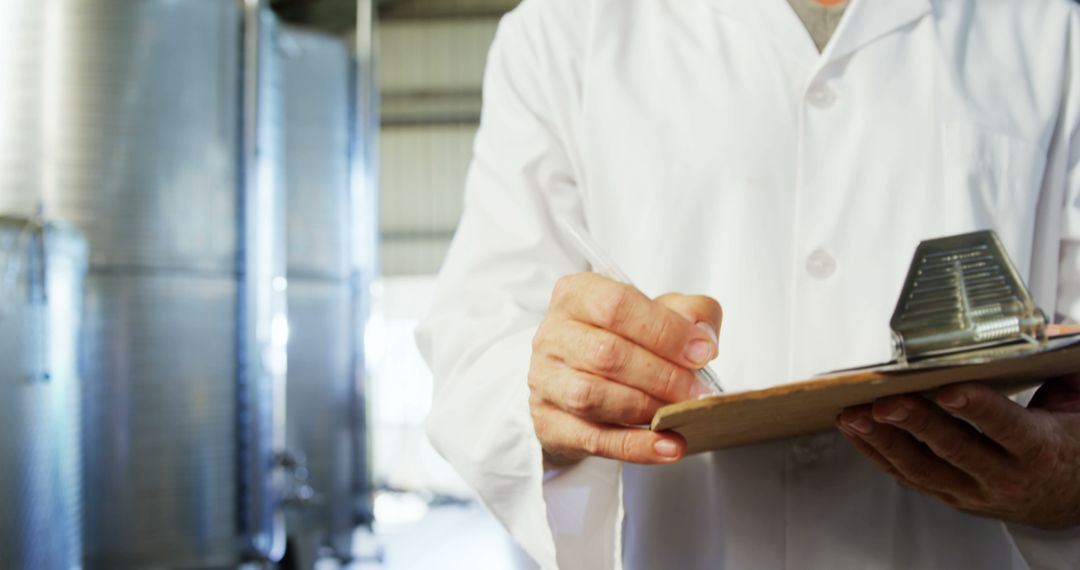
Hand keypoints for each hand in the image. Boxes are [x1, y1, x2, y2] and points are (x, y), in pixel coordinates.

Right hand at [529, 273, 720, 466]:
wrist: (576, 381)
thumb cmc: (619, 340)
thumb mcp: (655, 313)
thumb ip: (688, 313)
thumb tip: (704, 338)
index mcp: (576, 295)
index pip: (617, 306)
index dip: (664, 330)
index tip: (701, 352)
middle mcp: (553, 335)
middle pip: (606, 354)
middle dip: (662, 375)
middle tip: (697, 390)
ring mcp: (544, 381)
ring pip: (592, 397)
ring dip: (646, 407)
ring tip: (680, 413)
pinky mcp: (549, 424)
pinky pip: (593, 439)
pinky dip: (635, 446)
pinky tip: (666, 445)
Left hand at [837, 375, 1079, 528]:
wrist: (1070, 498)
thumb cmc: (1069, 442)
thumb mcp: (1076, 402)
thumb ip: (1063, 367)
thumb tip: (1049, 327)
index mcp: (1040, 449)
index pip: (1006, 428)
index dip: (977, 409)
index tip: (948, 390)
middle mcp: (1005, 477)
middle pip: (954, 448)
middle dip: (915, 422)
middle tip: (883, 402)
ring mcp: (974, 491)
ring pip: (922, 468)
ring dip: (883, 441)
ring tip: (853, 416)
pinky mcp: (949, 495)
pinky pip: (908, 477)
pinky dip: (877, 453)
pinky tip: (855, 432)